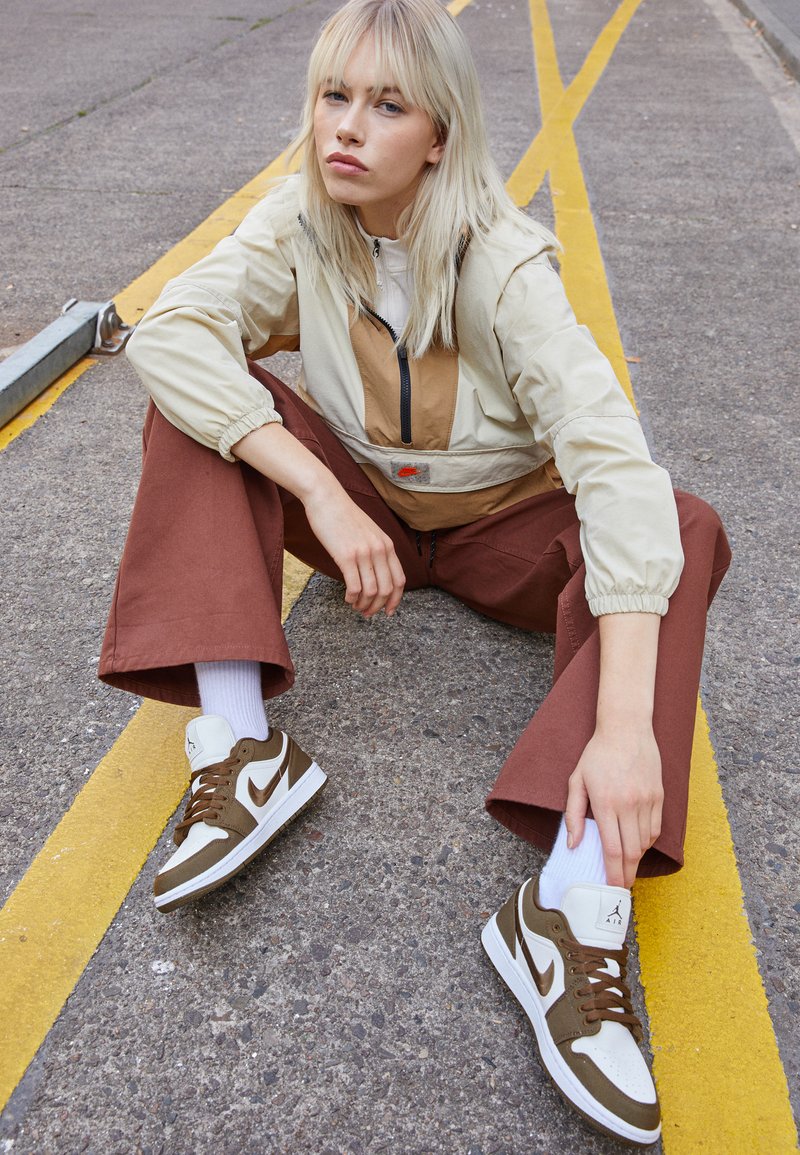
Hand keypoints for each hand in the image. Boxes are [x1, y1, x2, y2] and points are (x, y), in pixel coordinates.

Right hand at [303, 485, 405, 617]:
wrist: (326, 497)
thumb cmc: (343, 515)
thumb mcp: (369, 531)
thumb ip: (376, 549)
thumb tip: (376, 573)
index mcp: (387, 545)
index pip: (399, 580)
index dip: (395, 600)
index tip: (388, 611)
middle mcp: (379, 549)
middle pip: (386, 589)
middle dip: (378, 607)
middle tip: (367, 614)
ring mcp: (364, 553)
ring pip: (371, 591)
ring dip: (364, 605)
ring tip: (356, 607)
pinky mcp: (346, 556)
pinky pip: (355, 586)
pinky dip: (352, 598)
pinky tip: (347, 598)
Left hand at [565, 724, 662, 888]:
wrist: (626, 729)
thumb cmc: (597, 755)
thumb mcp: (577, 781)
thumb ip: (573, 815)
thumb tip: (573, 844)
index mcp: (606, 802)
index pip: (612, 848)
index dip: (613, 871)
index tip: (612, 886)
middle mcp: (629, 804)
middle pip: (631, 851)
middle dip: (627, 872)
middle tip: (622, 885)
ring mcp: (647, 800)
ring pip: (645, 842)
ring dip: (636, 857)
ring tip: (628, 865)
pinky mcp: (659, 796)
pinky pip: (655, 828)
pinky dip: (647, 841)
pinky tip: (638, 844)